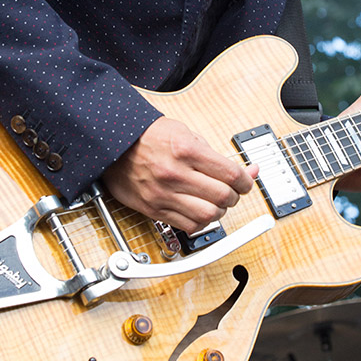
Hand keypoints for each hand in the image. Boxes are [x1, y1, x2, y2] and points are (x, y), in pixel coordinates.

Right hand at [103, 117, 257, 232]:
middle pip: (223, 197)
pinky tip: (200, 212)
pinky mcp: (154, 209)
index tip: (246, 181)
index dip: (246, 181)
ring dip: (219, 211)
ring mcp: (163, 194)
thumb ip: (214, 155)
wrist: (113, 144)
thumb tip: (245, 172)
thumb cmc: (148, 136)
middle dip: (235, 196)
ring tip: (216, 202)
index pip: (230, 174)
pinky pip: (188, 226)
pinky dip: (201, 222)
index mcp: (186, 151)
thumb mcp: (185, 133)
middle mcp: (175, 174)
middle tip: (232, 191)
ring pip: (208, 215)